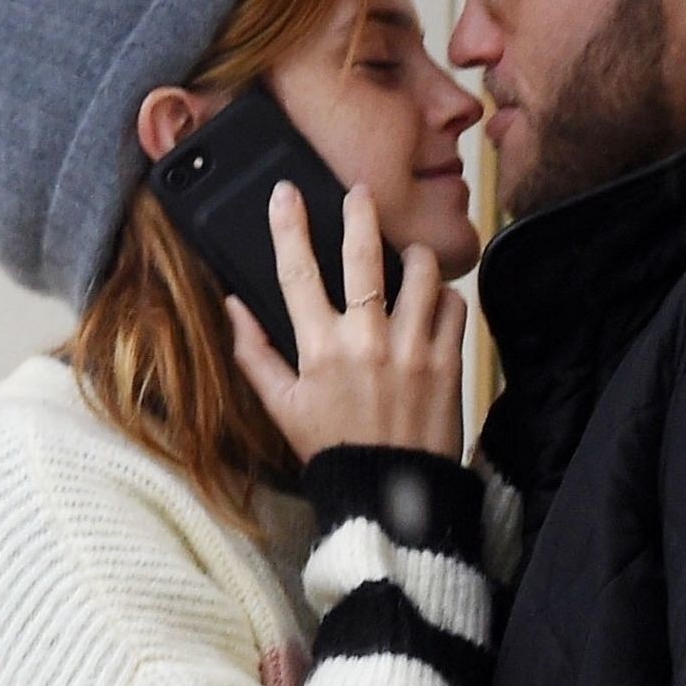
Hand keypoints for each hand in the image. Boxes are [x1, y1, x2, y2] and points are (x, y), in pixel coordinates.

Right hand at [227, 180, 466, 464]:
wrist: (391, 492)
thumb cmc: (333, 448)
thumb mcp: (282, 407)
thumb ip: (255, 354)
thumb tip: (232, 306)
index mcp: (320, 349)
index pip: (297, 272)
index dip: (288, 226)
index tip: (286, 193)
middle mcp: (366, 341)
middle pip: (364, 255)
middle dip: (360, 213)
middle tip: (360, 193)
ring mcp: (413, 349)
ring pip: (421, 272)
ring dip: (414, 257)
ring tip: (408, 258)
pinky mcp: (450, 362)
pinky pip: (453, 305)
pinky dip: (444, 296)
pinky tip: (433, 303)